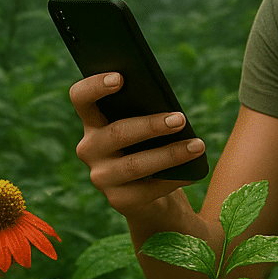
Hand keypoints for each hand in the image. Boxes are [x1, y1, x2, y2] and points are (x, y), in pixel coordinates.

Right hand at [69, 72, 206, 217]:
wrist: (151, 195)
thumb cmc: (151, 148)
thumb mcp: (147, 128)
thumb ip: (147, 113)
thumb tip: (169, 110)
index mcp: (93, 122)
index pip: (81, 97)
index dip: (95, 85)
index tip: (120, 77)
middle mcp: (89, 149)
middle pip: (116, 133)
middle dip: (151, 125)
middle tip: (180, 119)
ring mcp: (101, 177)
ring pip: (134, 165)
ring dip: (170, 154)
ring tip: (197, 145)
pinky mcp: (118, 201)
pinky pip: (147, 189)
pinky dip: (173, 178)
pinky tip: (192, 171)